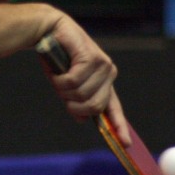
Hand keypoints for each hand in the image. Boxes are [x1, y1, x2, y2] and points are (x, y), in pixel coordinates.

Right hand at [39, 19, 130, 145]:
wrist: (48, 31)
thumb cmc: (57, 58)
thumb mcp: (66, 85)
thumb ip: (77, 101)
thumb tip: (83, 119)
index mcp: (104, 82)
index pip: (114, 108)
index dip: (119, 126)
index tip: (125, 144)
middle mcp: (108, 74)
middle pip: (94, 106)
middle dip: (74, 106)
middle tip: (62, 93)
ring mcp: (103, 65)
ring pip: (82, 95)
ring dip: (63, 90)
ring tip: (58, 76)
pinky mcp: (92, 57)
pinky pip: (74, 82)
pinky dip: (60, 80)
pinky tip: (57, 71)